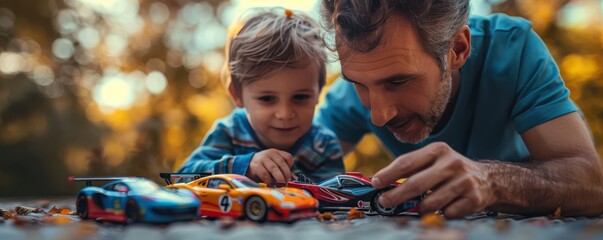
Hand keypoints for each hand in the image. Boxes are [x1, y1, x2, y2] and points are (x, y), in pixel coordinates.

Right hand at [246, 149, 293, 184]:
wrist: (246, 165)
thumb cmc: (263, 167)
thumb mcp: (272, 164)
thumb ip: (280, 169)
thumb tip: (291, 179)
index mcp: (276, 152)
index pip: (288, 157)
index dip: (290, 166)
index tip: (288, 175)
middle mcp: (270, 153)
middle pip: (282, 163)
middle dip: (286, 175)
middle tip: (286, 183)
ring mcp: (262, 158)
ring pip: (274, 168)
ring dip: (279, 178)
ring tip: (280, 185)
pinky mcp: (256, 165)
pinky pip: (265, 174)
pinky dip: (269, 180)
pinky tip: (269, 184)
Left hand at [371, 142, 496, 217]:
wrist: (489, 179)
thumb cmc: (451, 170)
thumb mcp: (435, 160)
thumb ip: (413, 168)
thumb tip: (383, 183)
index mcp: (438, 150)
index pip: (407, 162)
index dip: (388, 174)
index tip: (376, 183)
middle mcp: (452, 163)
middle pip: (416, 184)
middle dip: (396, 196)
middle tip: (384, 202)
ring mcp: (464, 181)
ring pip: (430, 203)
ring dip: (420, 208)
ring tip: (420, 206)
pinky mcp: (473, 199)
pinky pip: (447, 213)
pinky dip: (441, 214)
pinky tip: (445, 206)